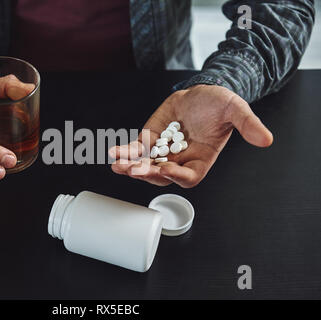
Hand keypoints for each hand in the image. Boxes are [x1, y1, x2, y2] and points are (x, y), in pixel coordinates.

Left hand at [109, 85, 272, 187]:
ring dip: (131, 167)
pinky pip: (136, 150)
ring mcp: (163, 151)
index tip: (166, 168)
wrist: (202, 91)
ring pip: (145, 166)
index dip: (177, 175)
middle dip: (148, 174)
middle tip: (135, 170)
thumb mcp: (235, 109)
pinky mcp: (150, 139)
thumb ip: (247, 125)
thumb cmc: (220, 103)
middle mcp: (180, 160)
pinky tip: (114, 153)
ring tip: (119, 165)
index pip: (189, 177)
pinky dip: (125, 152)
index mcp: (202, 159)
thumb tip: (266, 140)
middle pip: (162, 176)